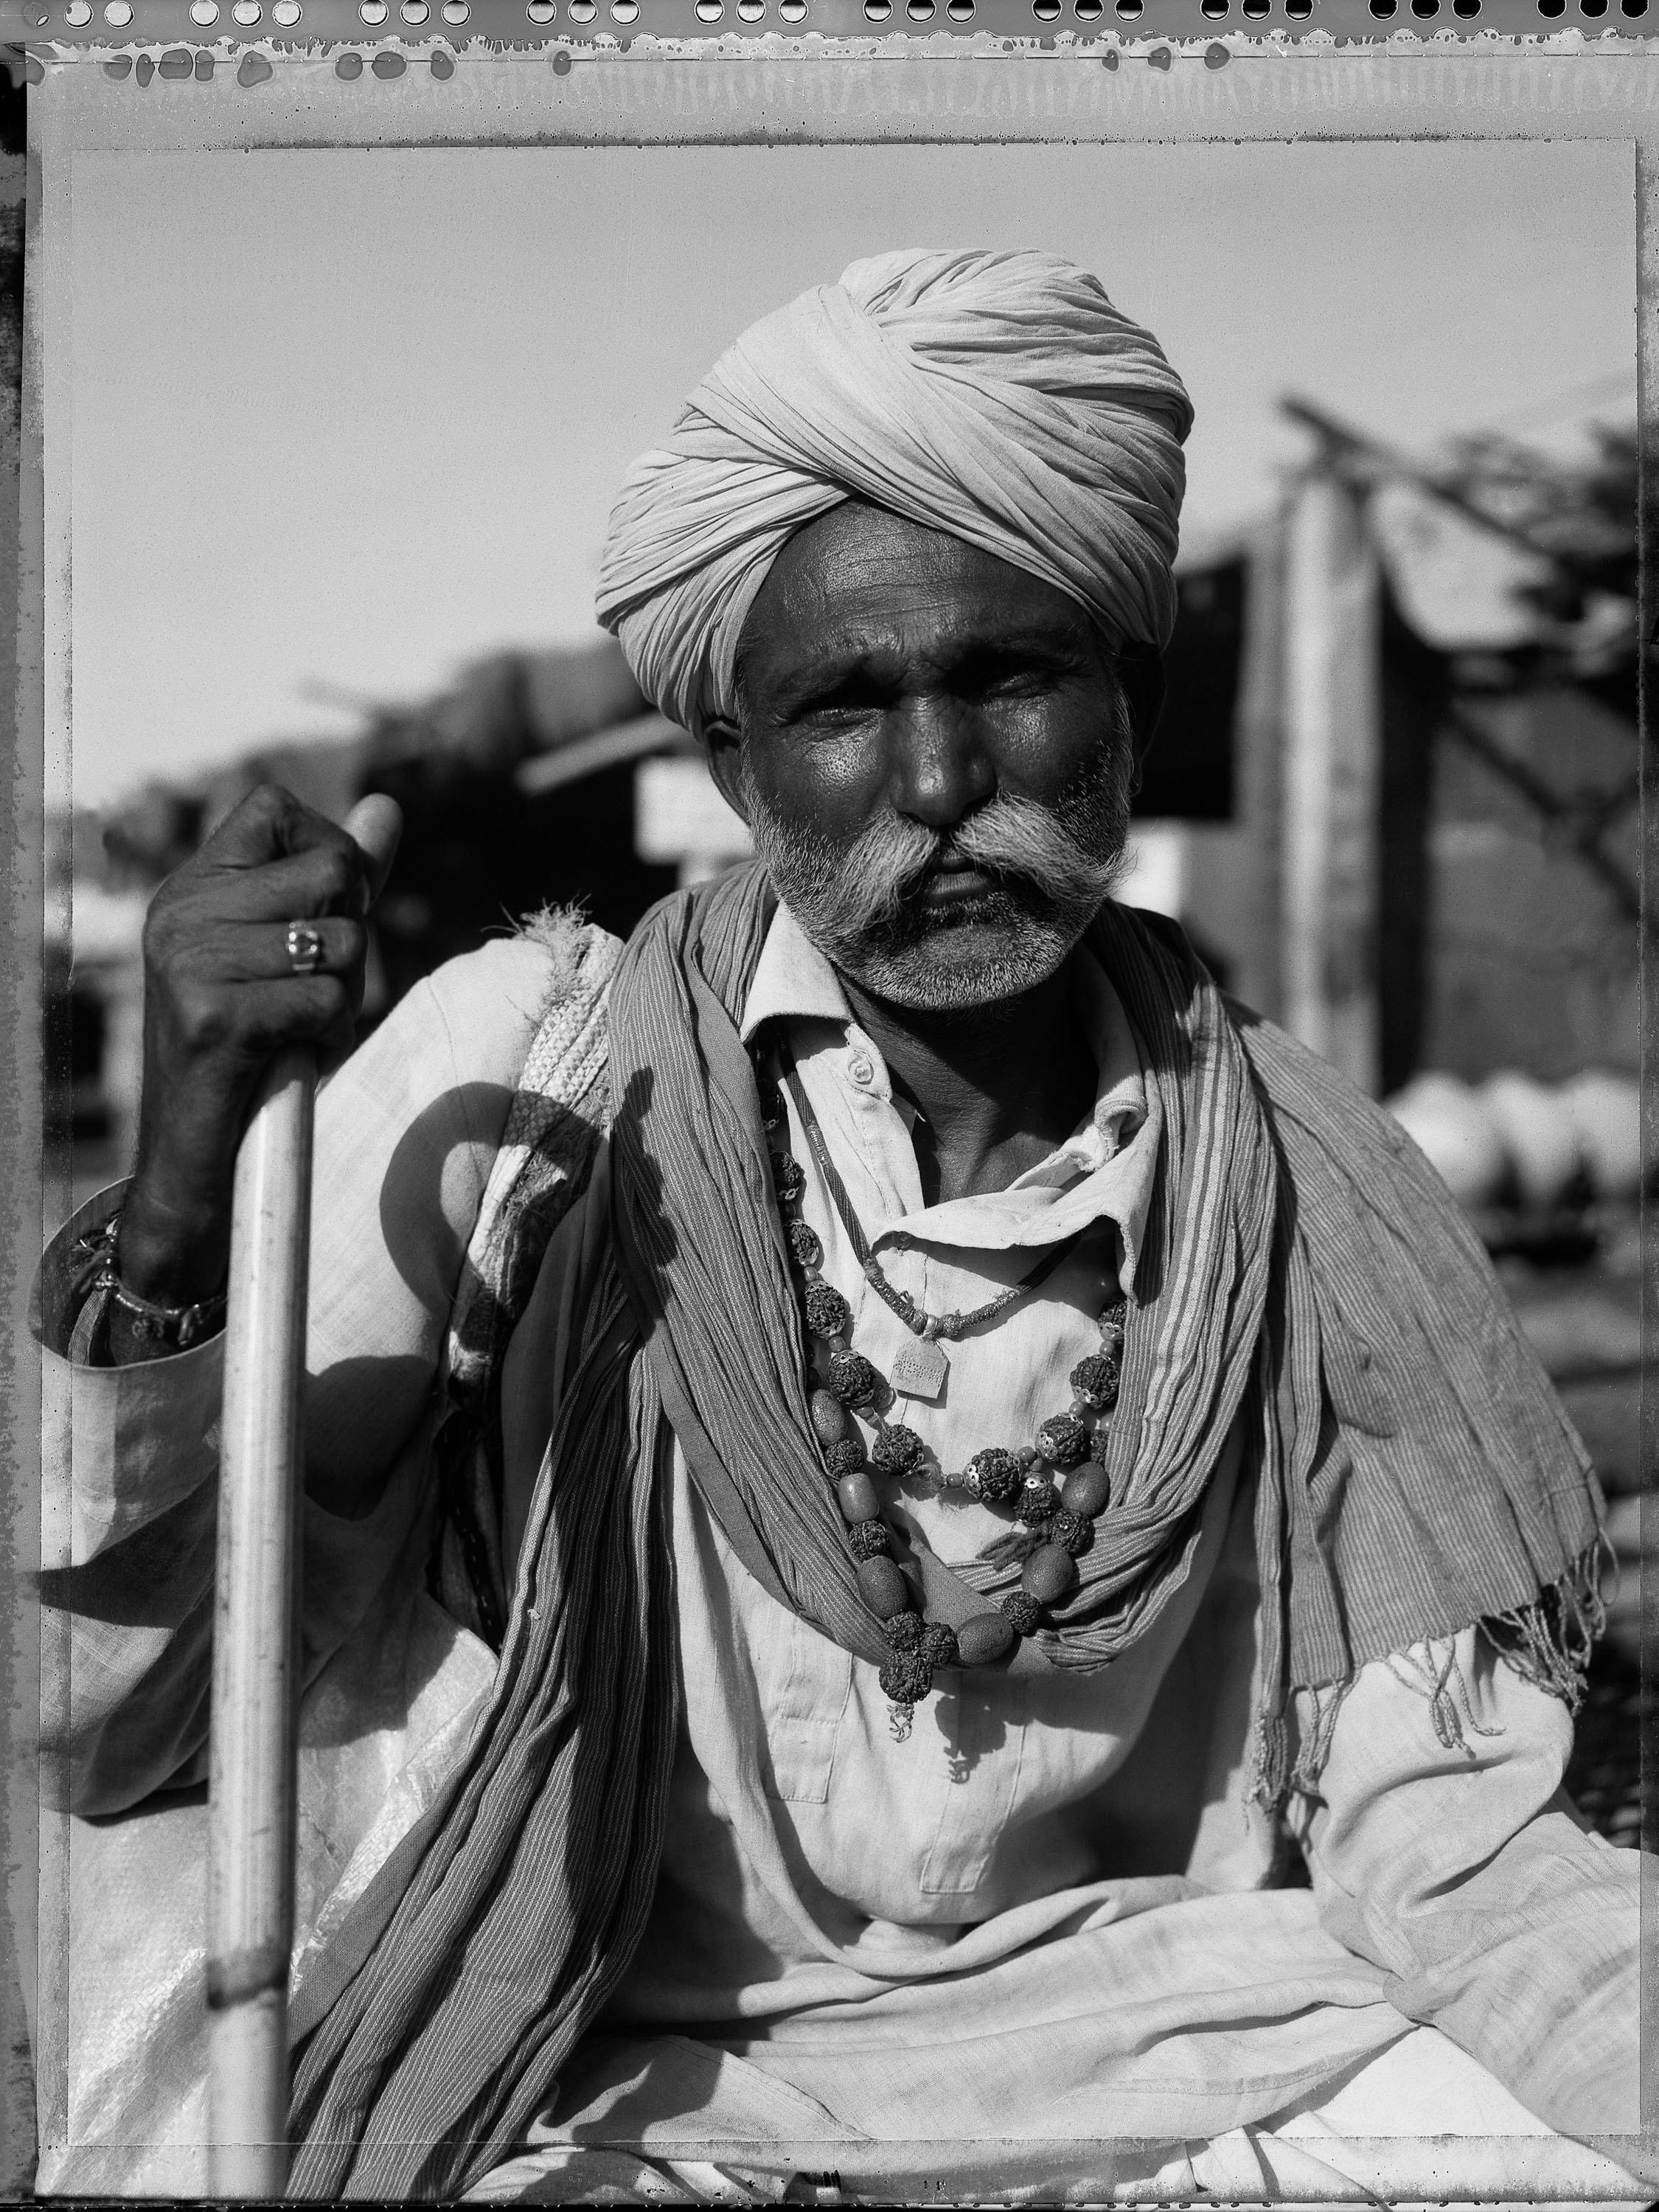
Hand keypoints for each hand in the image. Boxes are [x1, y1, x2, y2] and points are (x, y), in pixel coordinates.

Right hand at [116, 784, 402, 1310]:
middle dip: (350, 936)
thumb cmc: (256, 1048)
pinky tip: (290, 1055)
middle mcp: (179, 913)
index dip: (327, 851)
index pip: (274, 806)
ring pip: (340, 941)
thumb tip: (388, 806)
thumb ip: (339, 880)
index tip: (321, 910)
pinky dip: (329, 1035)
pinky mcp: (214, 1020)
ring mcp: (189, 965)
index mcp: (191, 887)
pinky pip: (328, 1000)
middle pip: (330, 871)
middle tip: (308, 987)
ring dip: (342, 994)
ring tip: (294, 1026)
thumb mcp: (291, 951)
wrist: (196, 1158)